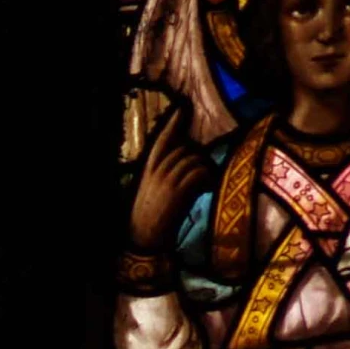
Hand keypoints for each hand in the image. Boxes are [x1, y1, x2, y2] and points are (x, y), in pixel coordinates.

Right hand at [128, 107, 214, 249]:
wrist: (143, 238)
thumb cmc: (148, 218)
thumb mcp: (150, 191)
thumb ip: (164, 176)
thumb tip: (187, 166)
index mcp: (148, 170)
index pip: (162, 141)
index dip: (173, 124)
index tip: (182, 109)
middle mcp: (157, 171)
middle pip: (183, 150)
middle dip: (197, 158)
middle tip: (203, 172)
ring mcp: (167, 180)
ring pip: (193, 160)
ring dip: (204, 169)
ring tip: (205, 183)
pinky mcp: (178, 192)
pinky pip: (198, 173)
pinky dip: (206, 178)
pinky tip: (206, 188)